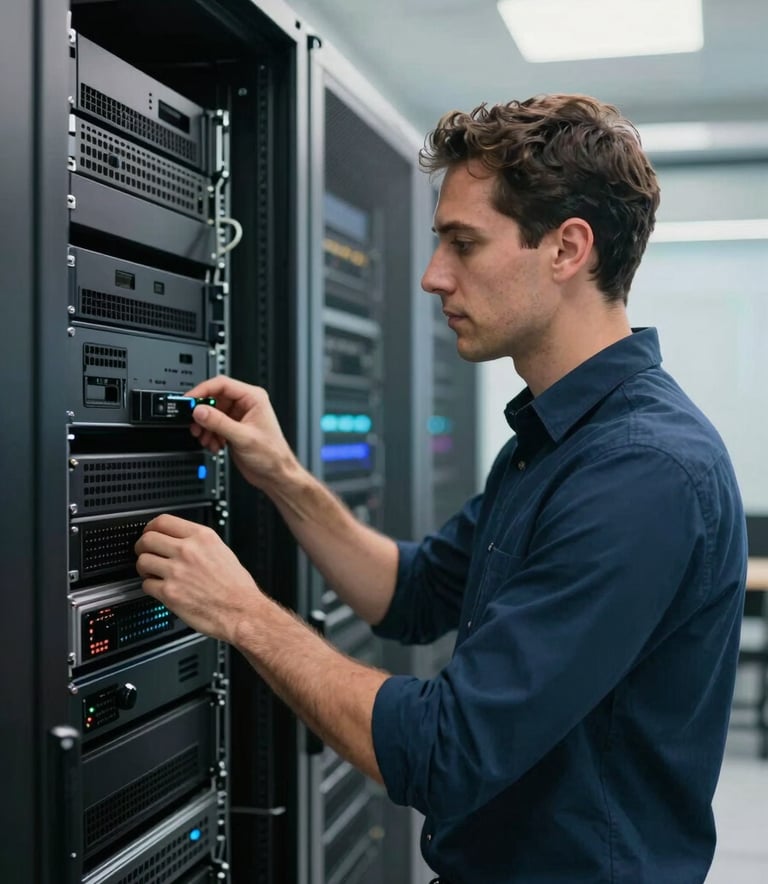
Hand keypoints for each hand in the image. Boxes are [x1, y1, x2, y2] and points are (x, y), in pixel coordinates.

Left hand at [135, 513, 261, 643]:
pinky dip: (151, 587)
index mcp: (202, 537)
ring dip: (144, 568)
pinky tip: (161, 588)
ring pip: (142, 561)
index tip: (149, 533)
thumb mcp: (222, 551)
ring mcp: (176, 571)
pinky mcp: (170, 593)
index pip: (163, 521)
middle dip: (142, 547)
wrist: (241, 611)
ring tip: (152, 573)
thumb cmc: (236, 586)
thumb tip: (180, 541)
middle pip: (147, 539)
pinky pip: (146, 585)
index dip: (150, 527)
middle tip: (145, 553)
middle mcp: (187, 551)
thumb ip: (199, 543)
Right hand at [184, 376, 297, 490]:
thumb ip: (219, 422)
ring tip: (205, 438)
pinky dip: (210, 435)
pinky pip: (213, 425)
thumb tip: (199, 411)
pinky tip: (214, 445)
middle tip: (194, 424)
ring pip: (211, 413)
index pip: (222, 384)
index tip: (189, 400)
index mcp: (253, 398)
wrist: (275, 474)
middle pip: (214, 399)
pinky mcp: (232, 428)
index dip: (203, 390)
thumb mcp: (242, 437)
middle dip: (202, 413)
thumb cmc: (272, 454)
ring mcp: (238, 416)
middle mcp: (245, 404)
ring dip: (205, 427)